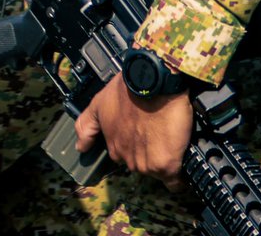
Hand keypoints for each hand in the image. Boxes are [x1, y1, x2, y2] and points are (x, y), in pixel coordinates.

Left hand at [74, 74, 192, 190]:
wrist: (153, 79)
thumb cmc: (128, 87)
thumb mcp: (100, 102)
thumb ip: (86, 126)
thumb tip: (80, 147)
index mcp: (115, 146)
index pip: (126, 156)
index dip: (136, 144)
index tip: (143, 132)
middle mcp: (128, 159)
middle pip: (143, 164)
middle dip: (149, 152)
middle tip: (157, 131)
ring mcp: (147, 164)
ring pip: (158, 171)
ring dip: (164, 159)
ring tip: (169, 138)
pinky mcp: (166, 165)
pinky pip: (174, 181)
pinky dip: (178, 176)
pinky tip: (179, 160)